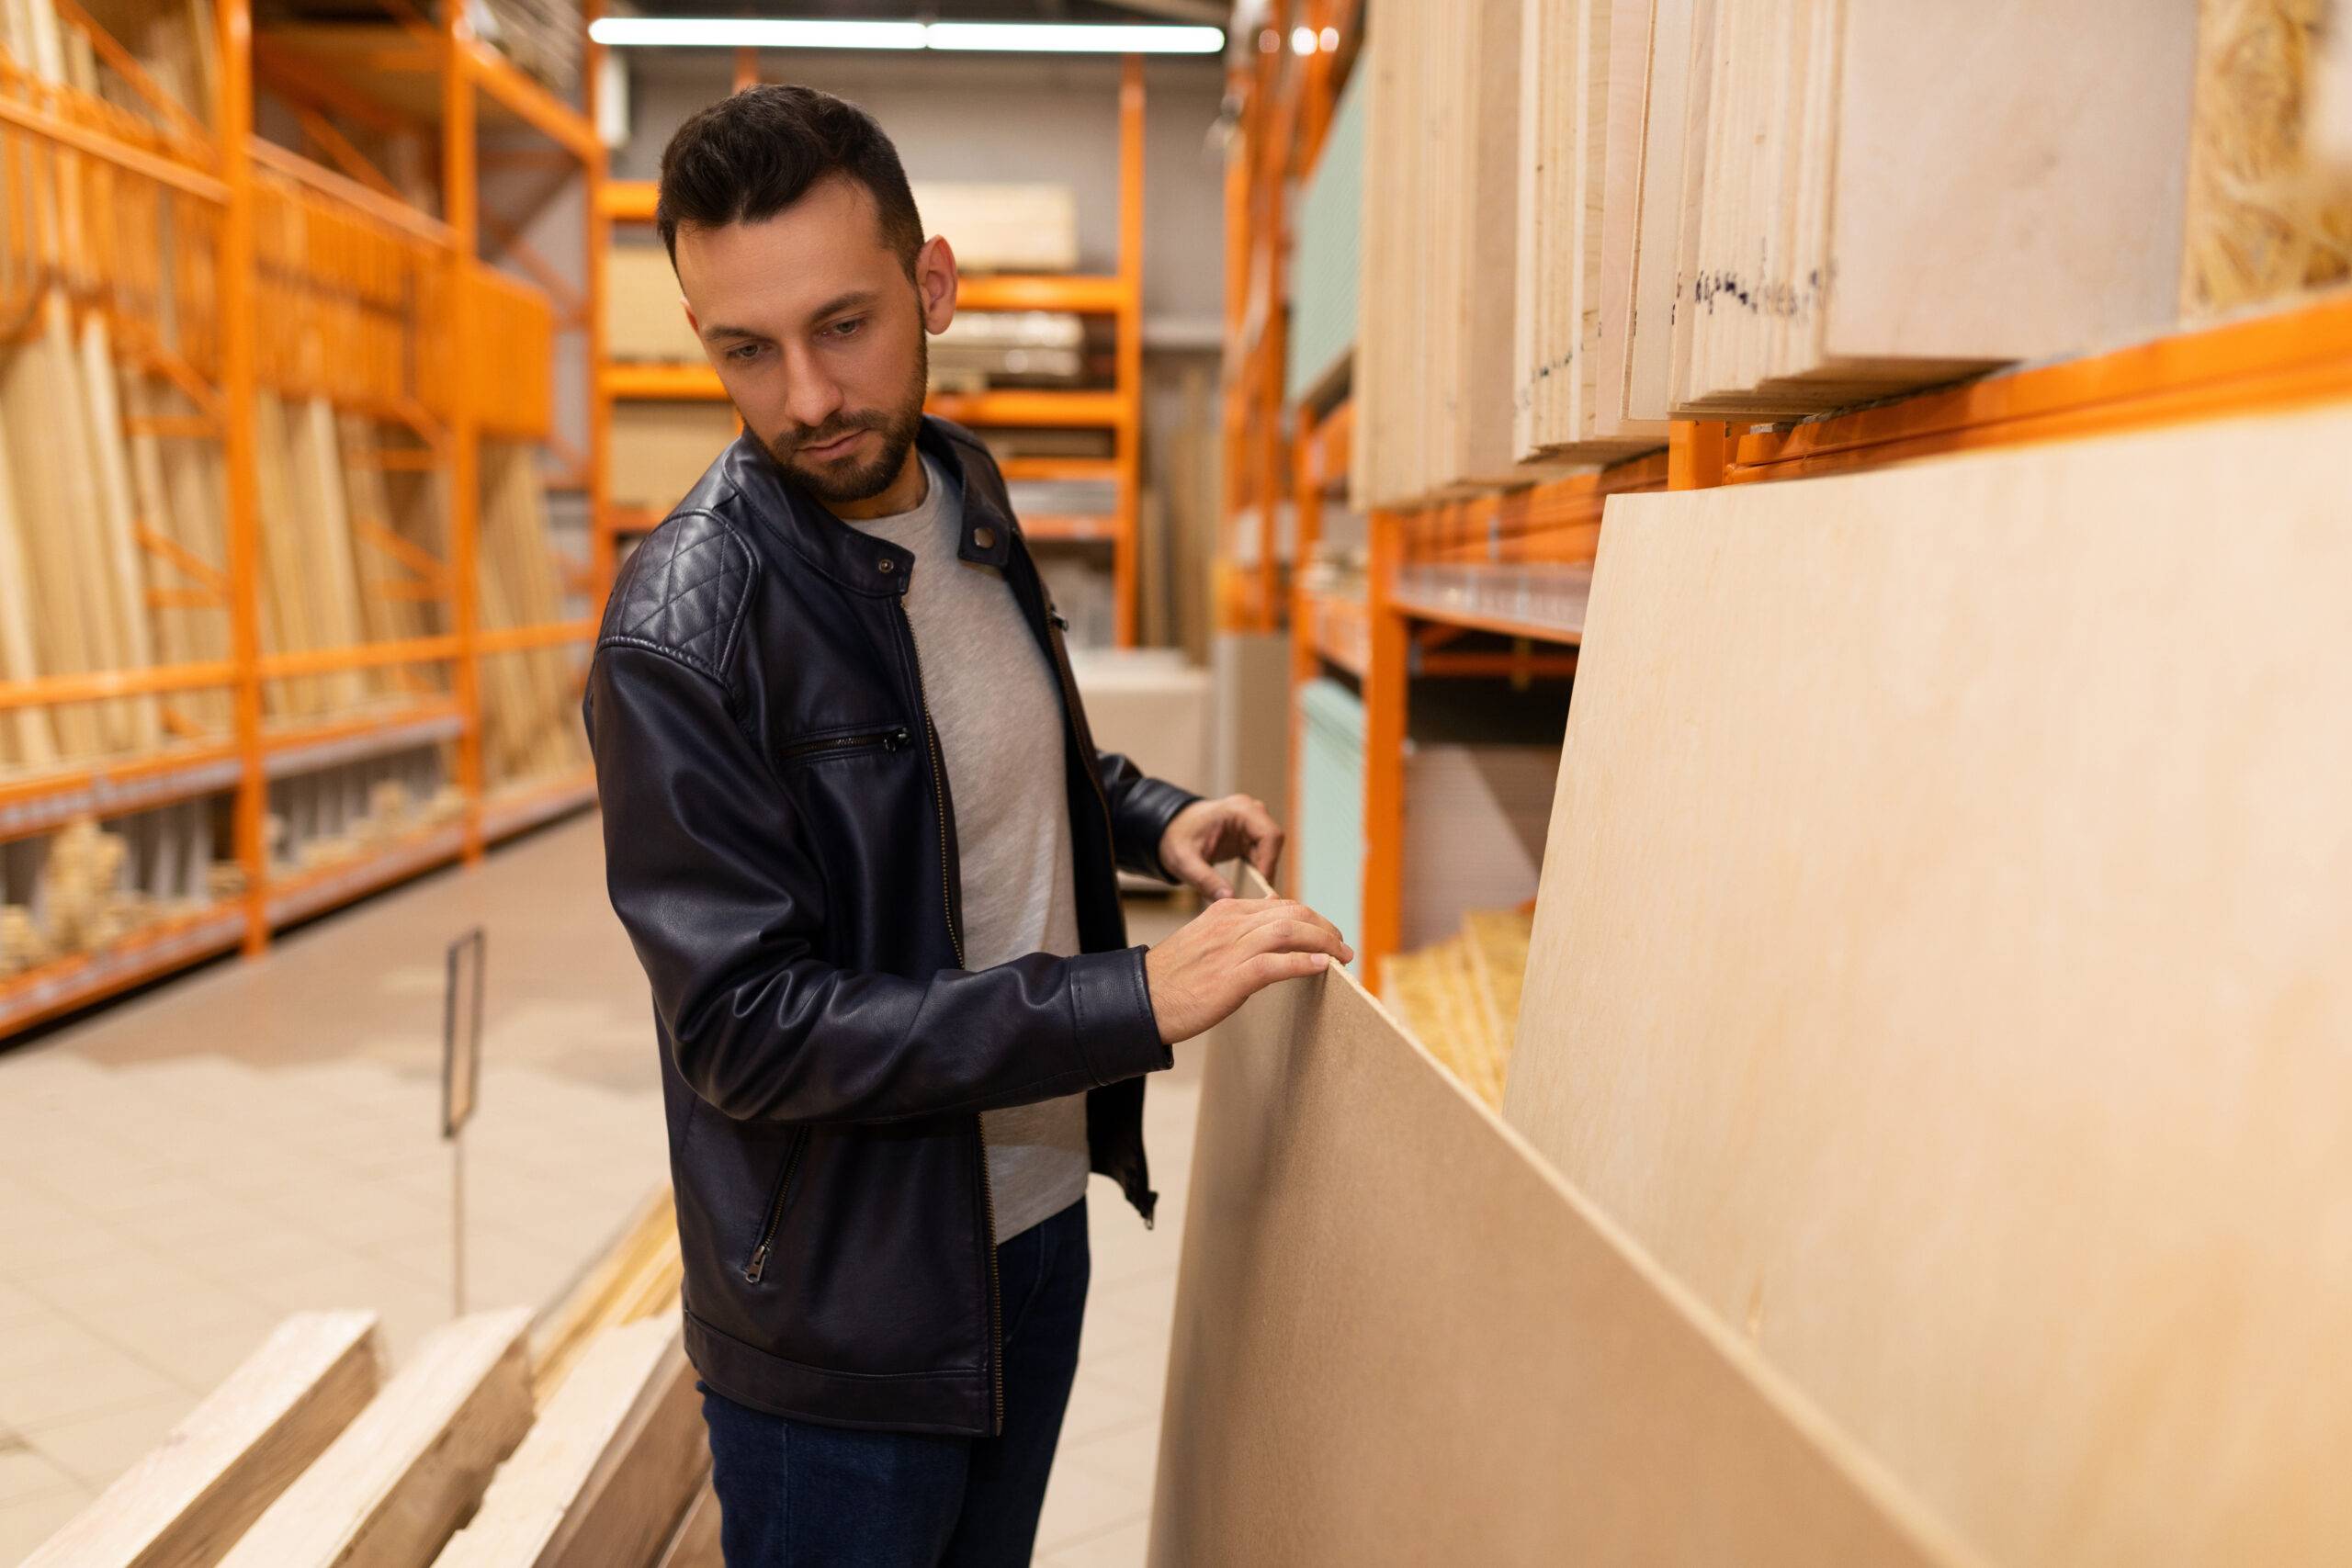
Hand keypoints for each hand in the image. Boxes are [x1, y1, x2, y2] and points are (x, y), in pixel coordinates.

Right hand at [1144, 895, 1352, 1044]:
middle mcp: (1231, 923)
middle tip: (1343, 946)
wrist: (1140, 999)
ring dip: (1323, 943)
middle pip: (1293, 913)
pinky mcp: (1232, 977)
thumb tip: (1273, 920)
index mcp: (1226, 911)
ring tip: (1341, 957)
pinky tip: (1321, 968)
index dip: (1311, 918)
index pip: (1282, 905)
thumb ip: (1238, 928)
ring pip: (1290, 932)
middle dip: (1324, 928)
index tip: (1327, 935)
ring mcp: (1232, 948)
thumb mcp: (1206, 939)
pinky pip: (1277, 964)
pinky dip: (1303, 964)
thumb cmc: (1174, 976)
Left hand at [1158, 795, 1282, 900]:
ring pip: (1271, 852)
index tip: (1262, 888)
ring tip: (1251, 896)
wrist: (1171, 830)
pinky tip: (1249, 889)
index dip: (1270, 862)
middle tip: (1256, 897)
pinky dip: (1259, 873)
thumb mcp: (1185, 862)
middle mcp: (1251, 813)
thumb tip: (1229, 898)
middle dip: (1267, 870)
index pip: (1270, 835)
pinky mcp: (1251, 837)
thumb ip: (1205, 880)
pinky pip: (1264, 856)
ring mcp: (1253, 824)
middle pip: (1274, 844)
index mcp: (1239, 810)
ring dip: (1264, 873)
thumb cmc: (1176, 839)